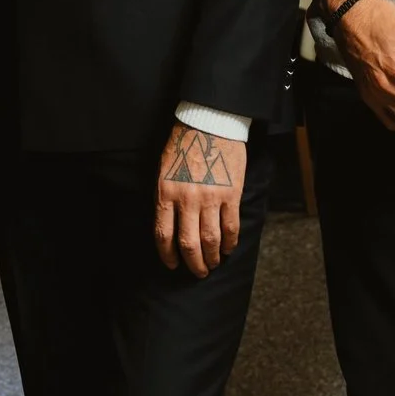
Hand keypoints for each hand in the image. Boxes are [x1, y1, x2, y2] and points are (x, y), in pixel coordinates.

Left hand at [155, 124, 244, 277]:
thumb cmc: (182, 145)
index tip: (172, 264)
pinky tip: (229, 249)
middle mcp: (187, 199)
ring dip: (212, 257)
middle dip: (193, 263)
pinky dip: (231, 242)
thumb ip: (165, 198)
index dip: (168, 255)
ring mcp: (211, 197)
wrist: (208, 123)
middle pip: (189, 243)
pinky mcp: (231, 194)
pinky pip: (231, 226)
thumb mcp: (163, 171)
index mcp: (166, 193)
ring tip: (213, 263)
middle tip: (197, 272)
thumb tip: (169, 227)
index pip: (163, 235)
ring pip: (211, 239)